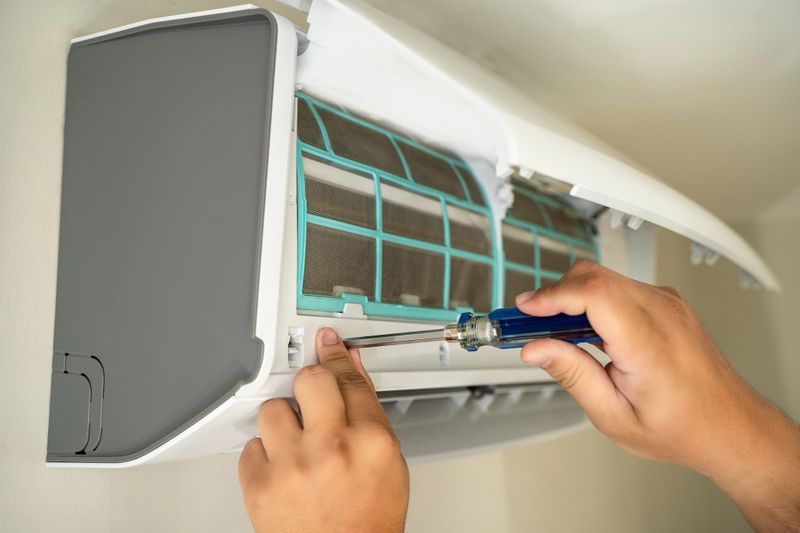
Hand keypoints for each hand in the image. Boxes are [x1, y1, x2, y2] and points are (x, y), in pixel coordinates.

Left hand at [239, 328, 408, 532]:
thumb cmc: (368, 521)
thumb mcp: (388, 464)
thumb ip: (370, 413)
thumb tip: (353, 371)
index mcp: (371, 441)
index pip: (350, 380)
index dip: (336, 357)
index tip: (326, 344)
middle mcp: (332, 448)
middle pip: (310, 380)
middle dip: (310, 384)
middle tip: (312, 397)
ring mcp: (293, 466)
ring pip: (273, 409)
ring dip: (284, 424)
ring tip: (297, 447)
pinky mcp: (260, 485)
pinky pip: (251, 446)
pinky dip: (264, 456)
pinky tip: (283, 471)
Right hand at [516, 261, 799, 530]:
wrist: (730, 425)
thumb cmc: (681, 427)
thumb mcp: (614, 416)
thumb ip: (572, 375)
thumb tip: (535, 349)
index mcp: (648, 342)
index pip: (593, 293)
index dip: (551, 295)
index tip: (524, 309)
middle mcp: (661, 313)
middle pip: (593, 276)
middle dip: (553, 294)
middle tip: (528, 324)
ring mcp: (667, 302)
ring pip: (602, 277)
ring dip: (571, 297)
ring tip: (554, 333)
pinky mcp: (666, 302)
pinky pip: (618, 285)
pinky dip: (591, 299)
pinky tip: (584, 330)